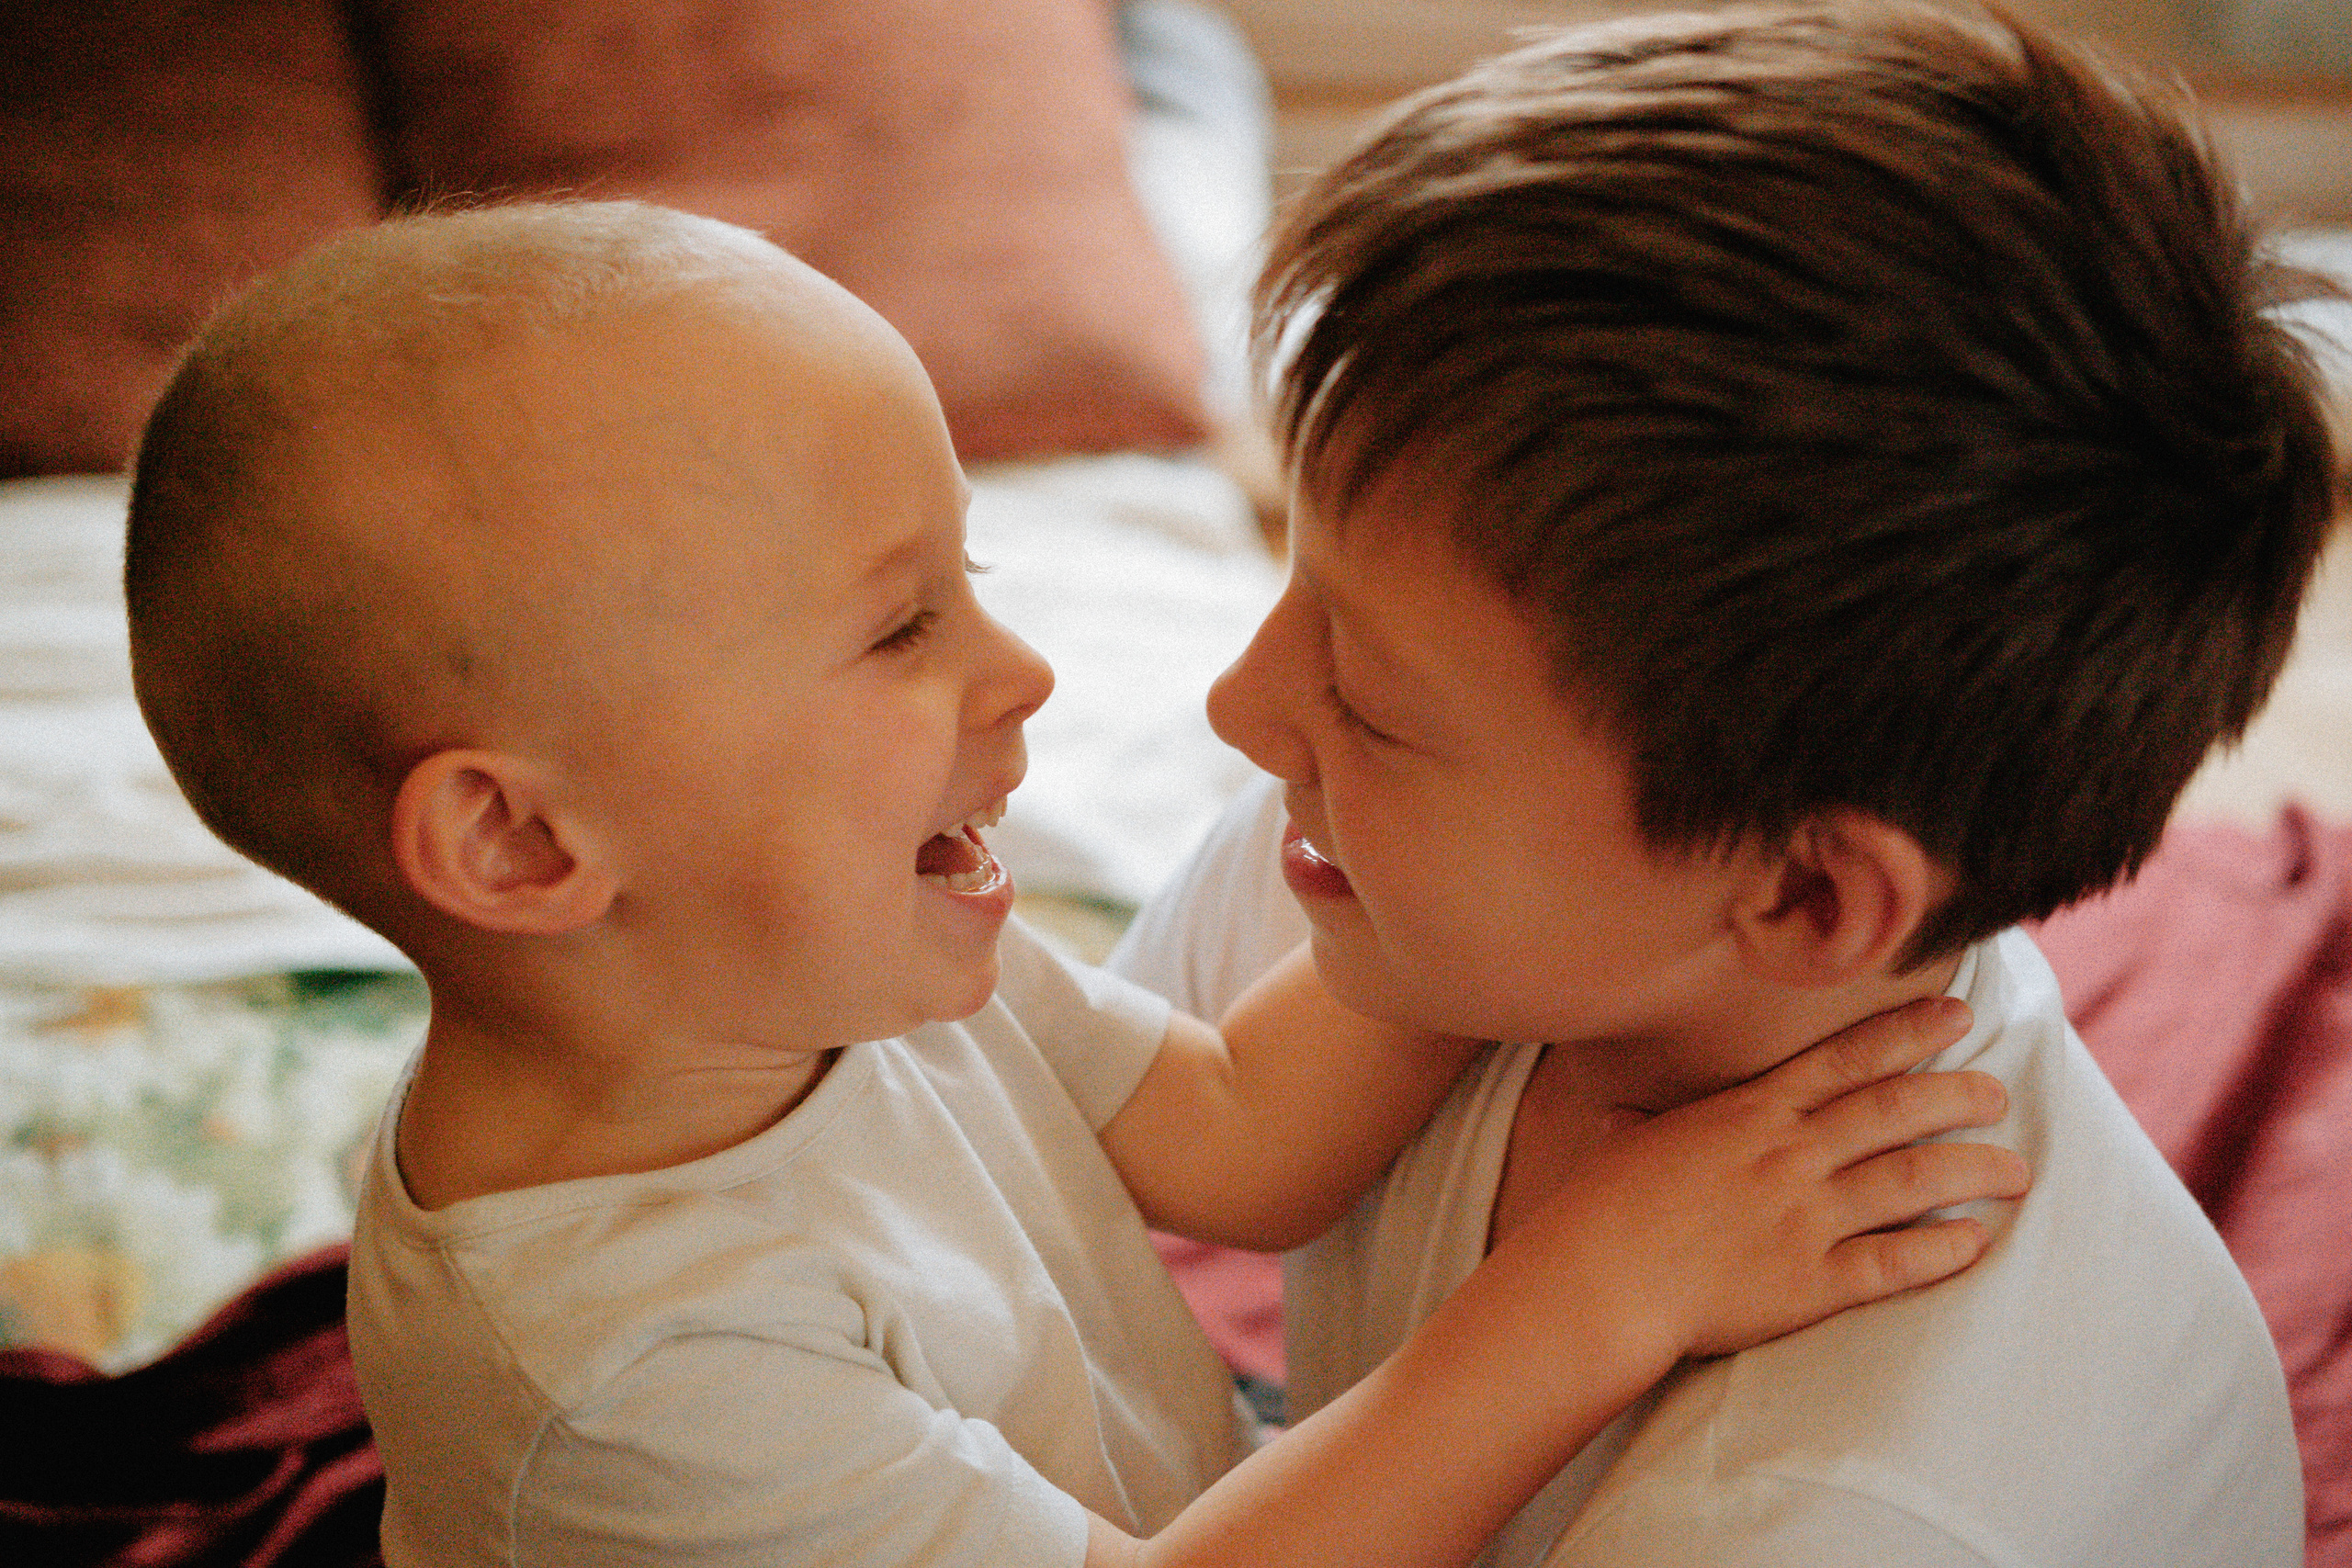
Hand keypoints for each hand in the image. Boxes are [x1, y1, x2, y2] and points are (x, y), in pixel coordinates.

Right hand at [1541, 996, 2028, 1360]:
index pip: (1846, 1059)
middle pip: (1895, 1110)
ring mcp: (1804, 1218)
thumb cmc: (1601, 1209)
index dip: (1907, 1033)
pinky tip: (1975, 1242)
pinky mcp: (1810, 1283)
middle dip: (1958, 1095)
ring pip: (1910, 1179)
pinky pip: (1893, 1262)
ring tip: (2015, 1169)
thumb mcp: (1629, 1144)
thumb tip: (1626, 1115)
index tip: (1957, 1017)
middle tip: (1999, 1094)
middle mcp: (1788, 1154)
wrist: (1598, 1278)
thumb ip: (1651, 1125)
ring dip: (1971, 1169)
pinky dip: (1940, 1250)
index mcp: (1750, 1113)